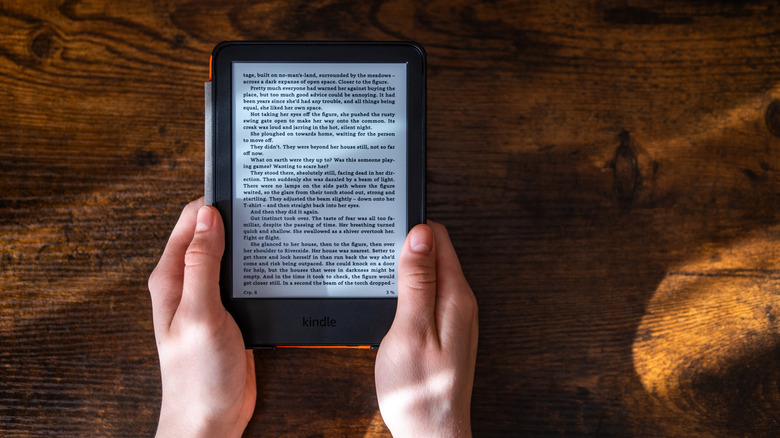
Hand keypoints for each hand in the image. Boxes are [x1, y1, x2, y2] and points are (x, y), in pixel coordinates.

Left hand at [148, 199, 255, 437]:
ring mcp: (209, 298)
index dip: (215, 203)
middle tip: (268, 206)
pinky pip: (244, 279)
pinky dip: (258, 268)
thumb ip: (202, 264)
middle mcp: (188, 283)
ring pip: (231, 255)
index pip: (191, 221)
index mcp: (172, 278)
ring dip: (250, 243)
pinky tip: (277, 264)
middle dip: (237, 218)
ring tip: (277, 228)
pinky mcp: (230, 312)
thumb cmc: (198, 376)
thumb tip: (208, 216)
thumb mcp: (200, 314)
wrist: (211, 418)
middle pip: (212, 234)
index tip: (244, 192)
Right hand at [375, 222, 478, 437]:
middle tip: (377, 247)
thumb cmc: (418, 388)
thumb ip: (417, 280)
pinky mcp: (443, 333)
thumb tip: (420, 234)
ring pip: (430, 275)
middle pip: (436, 254)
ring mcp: (454, 319)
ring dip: (407, 268)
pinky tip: (391, 298)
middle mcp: (461, 303)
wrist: (430, 434)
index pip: (439, 239)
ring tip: (379, 267)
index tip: (386, 228)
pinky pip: (428, 297)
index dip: (412, 229)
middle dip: (408, 245)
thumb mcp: (410, 327)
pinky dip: (409, 290)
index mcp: (456, 296)